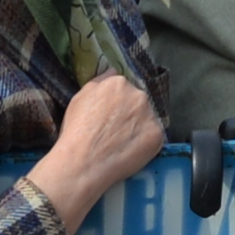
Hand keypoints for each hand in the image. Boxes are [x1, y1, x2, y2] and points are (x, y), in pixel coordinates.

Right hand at [32, 74, 165, 217]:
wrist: (82, 163)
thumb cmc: (75, 131)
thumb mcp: (79, 99)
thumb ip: (99, 81)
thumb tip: (113, 71)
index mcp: (119, 83)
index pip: (124, 89)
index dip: (116, 104)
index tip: (108, 117)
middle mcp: (138, 94)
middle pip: (138, 102)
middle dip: (129, 113)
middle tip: (115, 131)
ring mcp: (150, 114)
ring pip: (147, 118)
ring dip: (139, 127)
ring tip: (122, 143)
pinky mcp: (158, 134)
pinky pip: (154, 136)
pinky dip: (145, 143)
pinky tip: (130, 152)